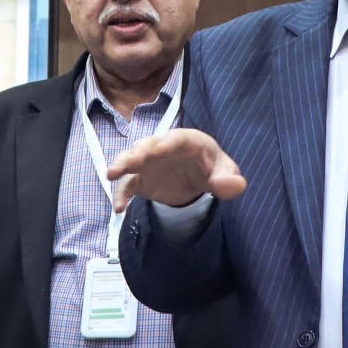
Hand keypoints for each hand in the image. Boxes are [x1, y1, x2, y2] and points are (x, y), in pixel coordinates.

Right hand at [106, 128, 246, 208]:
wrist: (198, 177)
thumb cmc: (212, 167)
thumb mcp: (225, 172)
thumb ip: (230, 179)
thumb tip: (235, 186)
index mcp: (187, 141)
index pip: (178, 139)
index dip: (168, 143)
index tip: (160, 148)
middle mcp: (163, 148)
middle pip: (149, 146)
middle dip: (139, 152)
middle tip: (131, 161)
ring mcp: (150, 163)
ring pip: (132, 160)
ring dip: (122, 165)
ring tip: (112, 175)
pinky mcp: (142, 180)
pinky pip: (128, 185)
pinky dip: (122, 194)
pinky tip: (119, 208)